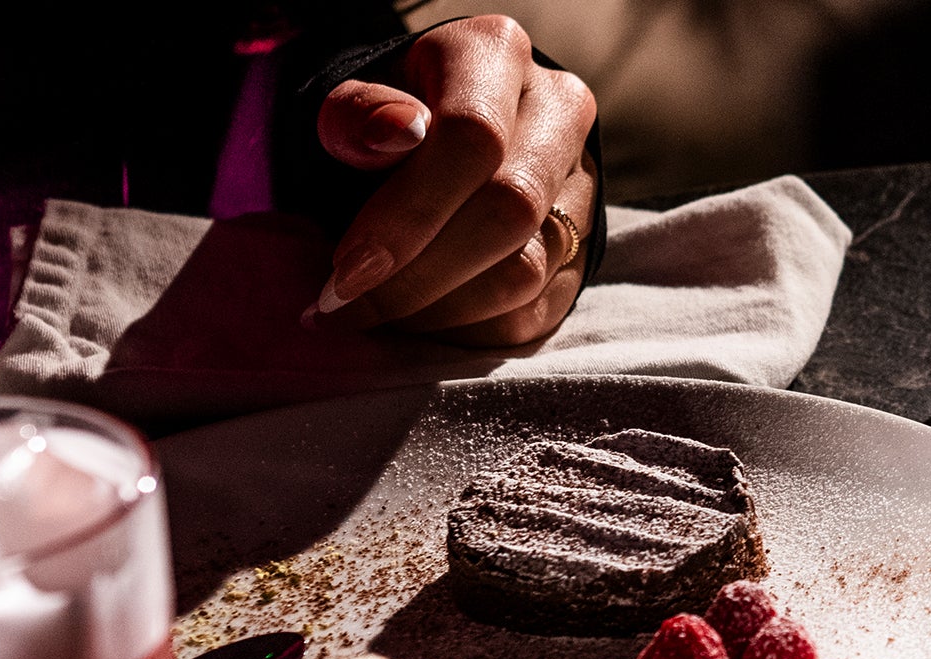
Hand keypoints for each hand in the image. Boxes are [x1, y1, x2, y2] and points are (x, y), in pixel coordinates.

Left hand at [306, 15, 598, 346]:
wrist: (428, 145)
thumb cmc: (377, 127)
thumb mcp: (347, 108)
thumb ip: (358, 116)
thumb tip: (398, 132)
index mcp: (495, 55)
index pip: (474, 138)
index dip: (408, 215)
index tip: (345, 272)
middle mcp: (558, 110)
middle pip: (509, 209)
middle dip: (420, 276)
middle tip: (348, 308)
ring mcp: (582, 181)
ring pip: (527, 269)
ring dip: (441, 311)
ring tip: (377, 316)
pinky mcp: (585, 244)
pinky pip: (538, 310)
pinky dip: (469, 331)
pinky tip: (419, 321)